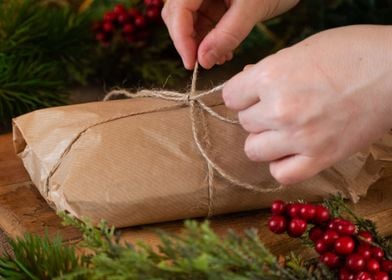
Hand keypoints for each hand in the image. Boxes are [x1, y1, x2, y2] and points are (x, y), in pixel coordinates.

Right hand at [162, 0, 298, 68]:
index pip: (178, 10)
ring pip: (188, 22)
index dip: (181, 38)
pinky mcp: (212, 2)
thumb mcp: (251, 9)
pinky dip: (210, 40)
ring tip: (220, 58)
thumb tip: (203, 61)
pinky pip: (203, 24)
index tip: (191, 64)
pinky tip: (224, 51)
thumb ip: (227, 35)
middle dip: (189, 42)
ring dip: (200, 44)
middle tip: (203, 64)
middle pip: (177, 16)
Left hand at [223, 25, 391, 184]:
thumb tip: (245, 80)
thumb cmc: (351, 52)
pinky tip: (292, 152)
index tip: (254, 95)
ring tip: (284, 131)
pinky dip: (282, 165)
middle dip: (257, 115)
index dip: (242, 95)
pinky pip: (281, 174)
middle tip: (280, 108)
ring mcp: (299, 137)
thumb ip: (268, 69)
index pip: (230, 97)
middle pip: (244, 123)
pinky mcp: (320, 158)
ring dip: (265, 141)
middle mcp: (279, 109)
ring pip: (253, 150)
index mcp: (270, 76)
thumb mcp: (301, 50)